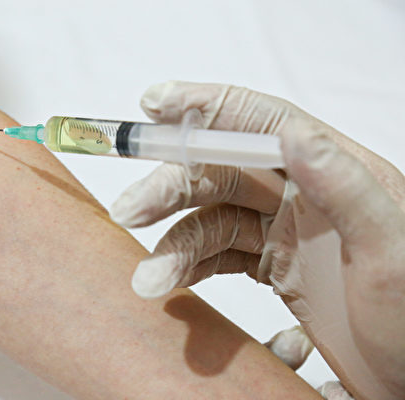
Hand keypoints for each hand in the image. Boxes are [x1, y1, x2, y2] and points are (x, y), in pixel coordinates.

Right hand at [110, 81, 404, 398]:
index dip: (205, 108)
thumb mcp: (388, 250)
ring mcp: (284, 233)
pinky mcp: (272, 268)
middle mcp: (303, 195)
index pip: (261, 123)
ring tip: (148, 280)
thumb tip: (293, 133)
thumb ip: (342, 187)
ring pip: (212, 222)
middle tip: (129, 210)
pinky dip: (193, 272)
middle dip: (170, 188)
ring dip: (174, 247)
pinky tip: (177, 289)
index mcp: (333, 172)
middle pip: (221, 175)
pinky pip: (220, 258)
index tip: (154, 107)